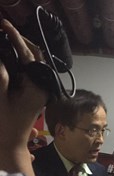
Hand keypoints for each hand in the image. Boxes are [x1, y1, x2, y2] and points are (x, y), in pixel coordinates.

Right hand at [0, 19, 47, 149]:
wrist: (12, 145)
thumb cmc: (5, 125)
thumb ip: (0, 77)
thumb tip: (1, 57)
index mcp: (38, 87)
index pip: (30, 57)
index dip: (17, 39)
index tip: (5, 26)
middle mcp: (44, 87)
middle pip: (38, 58)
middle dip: (23, 42)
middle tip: (7, 30)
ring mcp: (41, 90)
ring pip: (36, 64)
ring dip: (24, 50)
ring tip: (8, 39)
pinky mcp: (36, 93)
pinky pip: (32, 72)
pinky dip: (23, 61)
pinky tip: (12, 57)